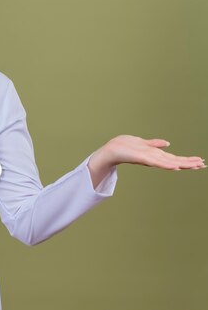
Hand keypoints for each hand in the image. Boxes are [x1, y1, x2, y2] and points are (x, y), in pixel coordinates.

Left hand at [88, 135, 205, 187]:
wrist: (111, 150)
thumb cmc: (125, 146)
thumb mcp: (142, 142)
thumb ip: (155, 143)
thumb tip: (167, 143)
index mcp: (155, 155)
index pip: (174, 158)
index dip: (186, 160)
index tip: (200, 161)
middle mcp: (154, 158)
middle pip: (174, 161)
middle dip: (189, 163)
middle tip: (203, 165)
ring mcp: (149, 159)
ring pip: (169, 162)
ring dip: (182, 164)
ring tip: (195, 165)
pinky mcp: (142, 158)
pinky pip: (156, 162)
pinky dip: (166, 165)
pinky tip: (175, 167)